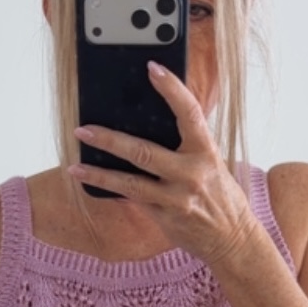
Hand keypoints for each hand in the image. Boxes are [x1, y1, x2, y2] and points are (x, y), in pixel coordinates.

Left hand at [70, 62, 258, 267]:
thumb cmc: (220, 195)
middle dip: (110, 140)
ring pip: (131, 182)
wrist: (232, 238)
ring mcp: (176, 198)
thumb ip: (187, 144)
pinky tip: (91, 181)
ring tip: (76, 164)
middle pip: (144, 152)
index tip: (153, 68)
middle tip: (83, 129)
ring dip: (99, 173)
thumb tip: (149, 121)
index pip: (190, 113)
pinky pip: (133, 199)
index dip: (172, 89)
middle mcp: (191, 174)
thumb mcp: (211, 163)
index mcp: (206, 152)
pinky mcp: (165, 217)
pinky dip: (110, 188)